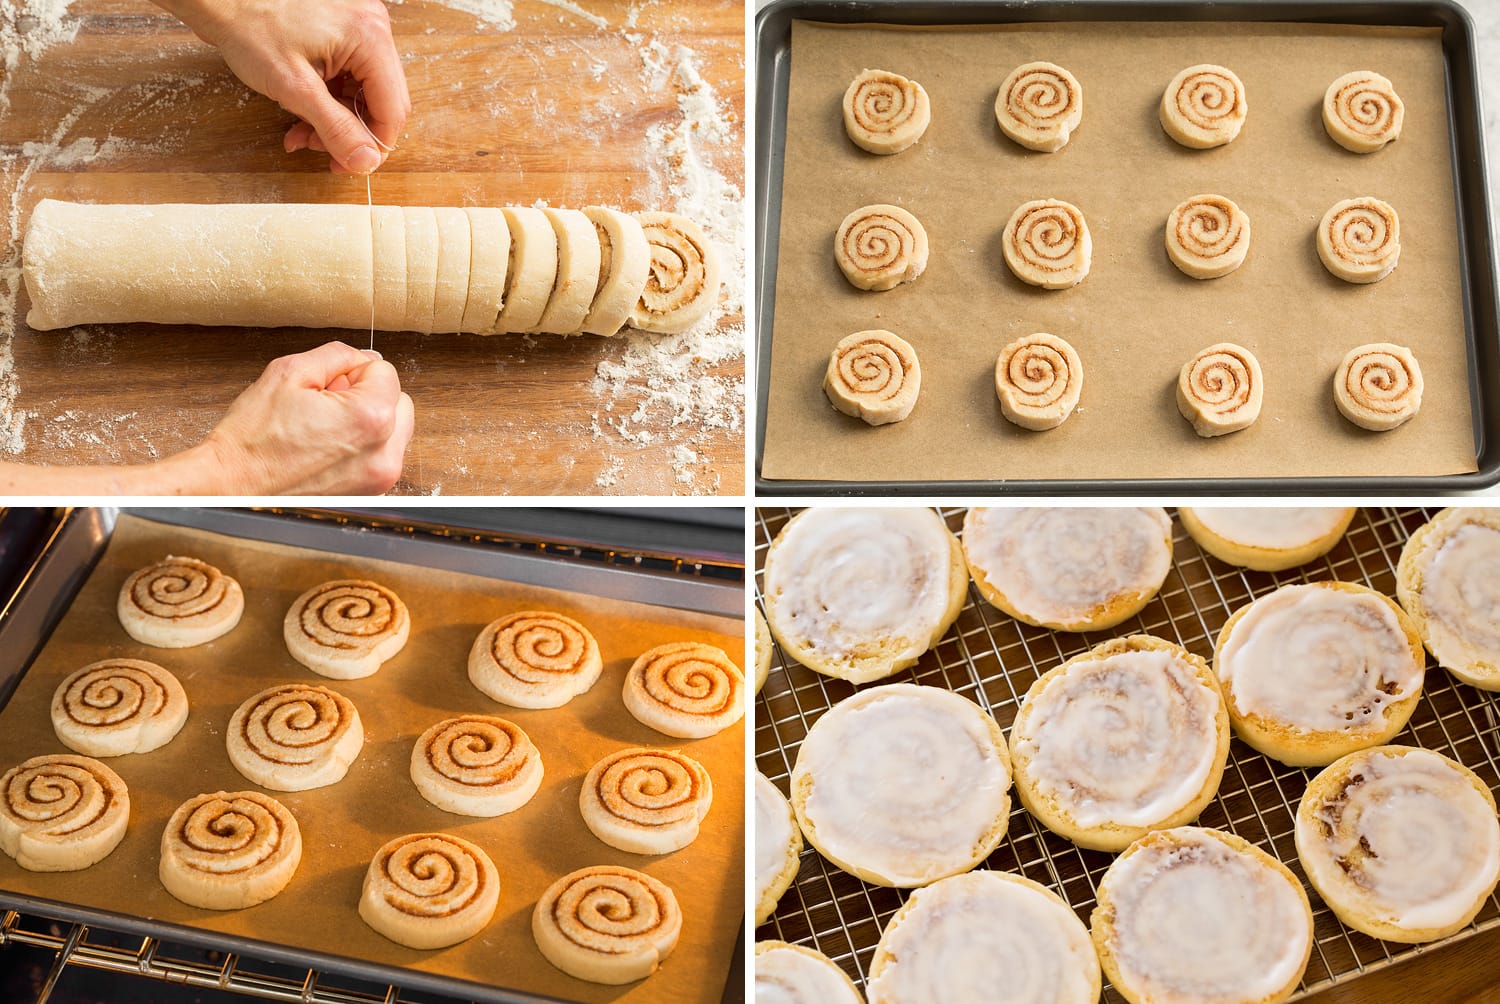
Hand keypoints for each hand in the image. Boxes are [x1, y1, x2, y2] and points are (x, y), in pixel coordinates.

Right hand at [0, 342, 412, 494]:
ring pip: (393, 427)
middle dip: (363, 391)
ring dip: (361, 417)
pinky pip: (378, 453)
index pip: (387, 370)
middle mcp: (384, 452)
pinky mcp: (366, 493)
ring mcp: (378, 478)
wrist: (222, 488)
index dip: (352, 367)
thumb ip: (332, 358)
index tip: (323, 376)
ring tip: (310, 425)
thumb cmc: (244, 437)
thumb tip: (360, 355)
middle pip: (398, 400)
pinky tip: (317, 447)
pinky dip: (357, 444)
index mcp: (367, 418)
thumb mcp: (284, 375)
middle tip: (314, 401)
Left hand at [154, 0, 409, 173]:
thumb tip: (366, 162)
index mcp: (370, 39)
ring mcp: (359, 26)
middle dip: (350, 132)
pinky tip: (302, 110)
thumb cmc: (250, 28)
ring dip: (336, 119)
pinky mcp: (343, 29)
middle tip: (317, 148)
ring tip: (301, 131)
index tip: (347, 164)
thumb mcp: (295, 89)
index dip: (373, 146)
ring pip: (363, 91)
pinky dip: (329, 98)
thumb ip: (336, 129)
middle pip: (381, 101)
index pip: (392, 110)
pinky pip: (349, 75)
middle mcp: (373, 29)